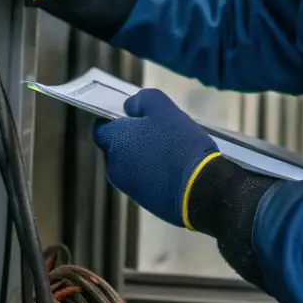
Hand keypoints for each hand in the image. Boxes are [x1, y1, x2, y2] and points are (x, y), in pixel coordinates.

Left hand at [93, 89, 220, 228]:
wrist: (201, 189)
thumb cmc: (179, 144)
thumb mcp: (163, 108)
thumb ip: (141, 101)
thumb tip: (129, 108)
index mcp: (113, 141)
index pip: (101, 128)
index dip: (116, 120)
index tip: (136, 116)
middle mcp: (113, 166)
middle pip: (116, 146)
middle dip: (131, 139)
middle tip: (157, 132)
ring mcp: (127, 187)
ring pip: (130, 164)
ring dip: (142, 156)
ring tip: (169, 151)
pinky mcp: (143, 202)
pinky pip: (142, 180)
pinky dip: (151, 172)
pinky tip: (173, 169)